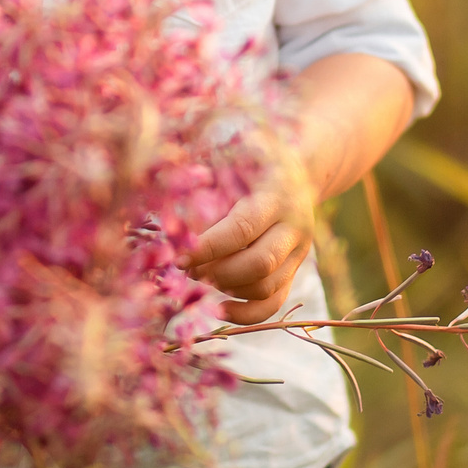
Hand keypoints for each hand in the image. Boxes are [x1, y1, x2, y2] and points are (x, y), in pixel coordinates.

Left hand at [186, 160, 317, 324]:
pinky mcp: (295, 270)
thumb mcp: (231, 154)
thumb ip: (202, 177)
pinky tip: (219, 308)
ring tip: (199, 276)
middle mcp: (294, 226)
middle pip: (258, 263)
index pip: (241, 229)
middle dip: (216, 272)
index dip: (207, 248)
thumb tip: (169, 215)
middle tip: (185, 269)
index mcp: (276, 194)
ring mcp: (299, 252)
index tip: (177, 257)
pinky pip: (274, 303)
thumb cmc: (251, 156)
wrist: (297, 168)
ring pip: (266, 286)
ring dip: (227, 289)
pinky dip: (246, 314)